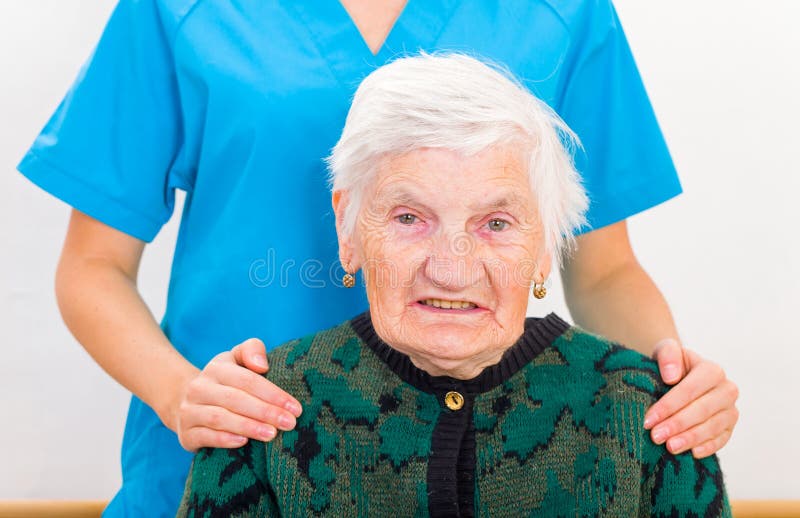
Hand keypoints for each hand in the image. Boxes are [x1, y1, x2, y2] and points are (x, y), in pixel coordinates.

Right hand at [172, 338, 302, 451]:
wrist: (186, 402)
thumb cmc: (226, 381)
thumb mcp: (237, 359)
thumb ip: (252, 350)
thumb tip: (262, 365)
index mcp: (216, 369)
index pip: (247, 380)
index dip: (273, 394)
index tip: (295, 407)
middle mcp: (199, 388)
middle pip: (236, 399)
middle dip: (266, 412)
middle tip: (289, 423)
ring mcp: (189, 411)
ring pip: (220, 418)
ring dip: (248, 427)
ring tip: (272, 434)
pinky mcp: (185, 434)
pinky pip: (205, 436)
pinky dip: (224, 440)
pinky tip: (244, 443)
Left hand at [644, 338, 738, 457]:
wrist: (679, 376)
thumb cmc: (670, 365)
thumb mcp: (665, 351)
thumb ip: (668, 355)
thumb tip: (672, 376)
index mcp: (712, 370)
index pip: (690, 390)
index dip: (668, 406)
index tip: (648, 420)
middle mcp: (726, 390)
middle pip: (702, 410)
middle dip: (677, 425)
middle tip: (655, 436)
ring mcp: (730, 410)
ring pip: (713, 427)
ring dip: (690, 439)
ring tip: (669, 447)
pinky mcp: (730, 427)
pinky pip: (722, 439)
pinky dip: (708, 447)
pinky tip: (692, 453)